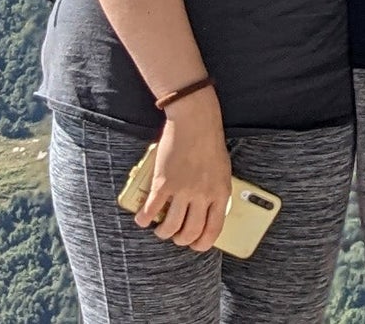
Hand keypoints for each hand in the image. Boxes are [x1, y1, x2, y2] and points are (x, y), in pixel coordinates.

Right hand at [136, 87, 232, 250]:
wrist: (195, 119)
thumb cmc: (209, 142)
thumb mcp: (222, 170)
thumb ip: (215, 192)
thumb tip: (208, 212)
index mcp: (220, 193)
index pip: (213, 231)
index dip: (201, 243)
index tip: (195, 245)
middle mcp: (202, 195)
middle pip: (189, 233)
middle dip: (180, 239)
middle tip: (175, 235)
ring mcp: (182, 190)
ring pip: (170, 228)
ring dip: (163, 232)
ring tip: (160, 228)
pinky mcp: (163, 183)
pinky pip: (151, 210)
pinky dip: (145, 219)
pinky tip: (143, 219)